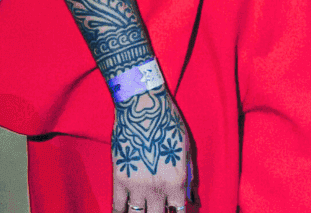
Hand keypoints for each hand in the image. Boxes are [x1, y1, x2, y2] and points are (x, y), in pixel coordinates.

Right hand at [112, 87, 192, 212]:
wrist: (144, 108)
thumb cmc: (169, 124)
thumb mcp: (186, 148)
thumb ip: (189, 176)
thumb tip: (193, 199)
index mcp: (177, 180)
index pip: (178, 211)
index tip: (174, 211)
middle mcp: (157, 188)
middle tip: (159, 209)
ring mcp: (136, 186)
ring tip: (144, 210)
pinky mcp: (119, 180)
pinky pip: (117, 207)